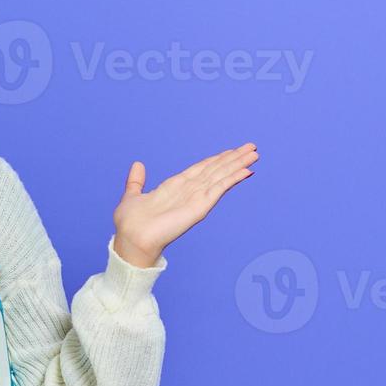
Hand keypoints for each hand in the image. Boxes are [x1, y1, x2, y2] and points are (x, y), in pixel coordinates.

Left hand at [111, 142, 258, 266]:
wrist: (131, 238)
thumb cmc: (130, 223)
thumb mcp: (132, 195)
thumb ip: (137, 181)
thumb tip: (138, 165)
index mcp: (175, 187)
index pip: (201, 168)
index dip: (217, 159)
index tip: (231, 150)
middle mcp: (189, 192)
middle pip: (216, 170)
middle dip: (234, 158)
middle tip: (252, 147)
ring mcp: (196, 199)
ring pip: (221, 176)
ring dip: (238, 164)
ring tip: (254, 153)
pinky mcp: (199, 207)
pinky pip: (219, 189)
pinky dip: (232, 179)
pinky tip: (246, 170)